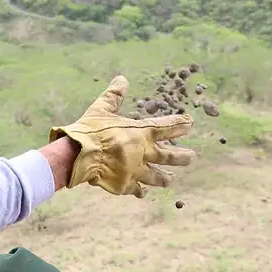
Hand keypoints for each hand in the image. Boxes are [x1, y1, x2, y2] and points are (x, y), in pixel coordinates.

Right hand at [49, 76, 195, 196]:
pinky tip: (142, 192)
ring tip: (171, 179)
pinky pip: (136, 189)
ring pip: (156, 176)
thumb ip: (114, 95)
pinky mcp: (124, 184)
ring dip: (164, 178)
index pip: (166, 127)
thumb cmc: (91, 130)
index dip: (179, 124)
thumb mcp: (102, 109)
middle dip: (182, 156)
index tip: (190, 123)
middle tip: (191, 157)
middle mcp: (143, 153)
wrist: (80, 156)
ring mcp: (135, 171)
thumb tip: (122, 79)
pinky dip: (139, 190)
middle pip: (169, 156)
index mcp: (141, 133)